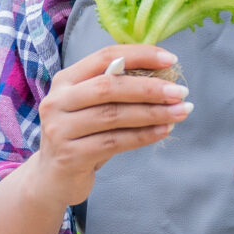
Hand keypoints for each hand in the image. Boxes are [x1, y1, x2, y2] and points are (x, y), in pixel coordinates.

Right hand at [19, 43, 188, 205]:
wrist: (52, 177)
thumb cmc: (80, 135)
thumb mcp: (90, 106)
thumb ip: (116, 89)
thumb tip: (163, 77)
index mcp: (65, 80)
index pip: (104, 57)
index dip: (139, 55)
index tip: (170, 60)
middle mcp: (58, 101)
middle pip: (109, 87)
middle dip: (150, 88)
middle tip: (180, 91)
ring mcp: (60, 129)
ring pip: (114, 115)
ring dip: (153, 113)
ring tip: (181, 111)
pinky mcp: (70, 156)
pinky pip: (114, 142)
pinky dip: (143, 135)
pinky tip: (164, 131)